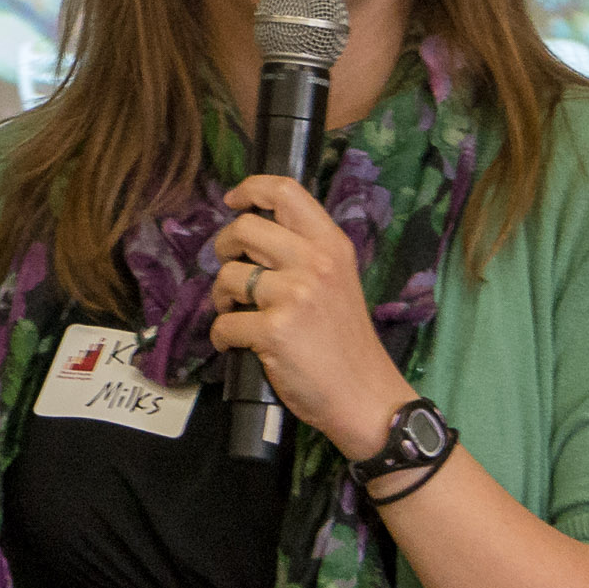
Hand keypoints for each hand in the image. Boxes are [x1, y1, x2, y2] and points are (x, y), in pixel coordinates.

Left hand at [207, 173, 412, 463]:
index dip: (250, 188)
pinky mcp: (274, 330)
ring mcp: (295, 295)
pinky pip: (224, 322)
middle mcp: (315, 263)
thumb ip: (305, 253)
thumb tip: (252, 233)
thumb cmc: (346, 341)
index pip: (286, 191)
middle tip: (232, 270)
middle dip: (224, 247)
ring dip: (222, 296)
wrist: (367, 398)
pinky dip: (222, 336)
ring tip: (237, 312)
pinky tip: (236, 344)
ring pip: (228, 275)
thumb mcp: (338, 281)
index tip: (233, 200)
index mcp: (332, 245)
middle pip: (245, 227)